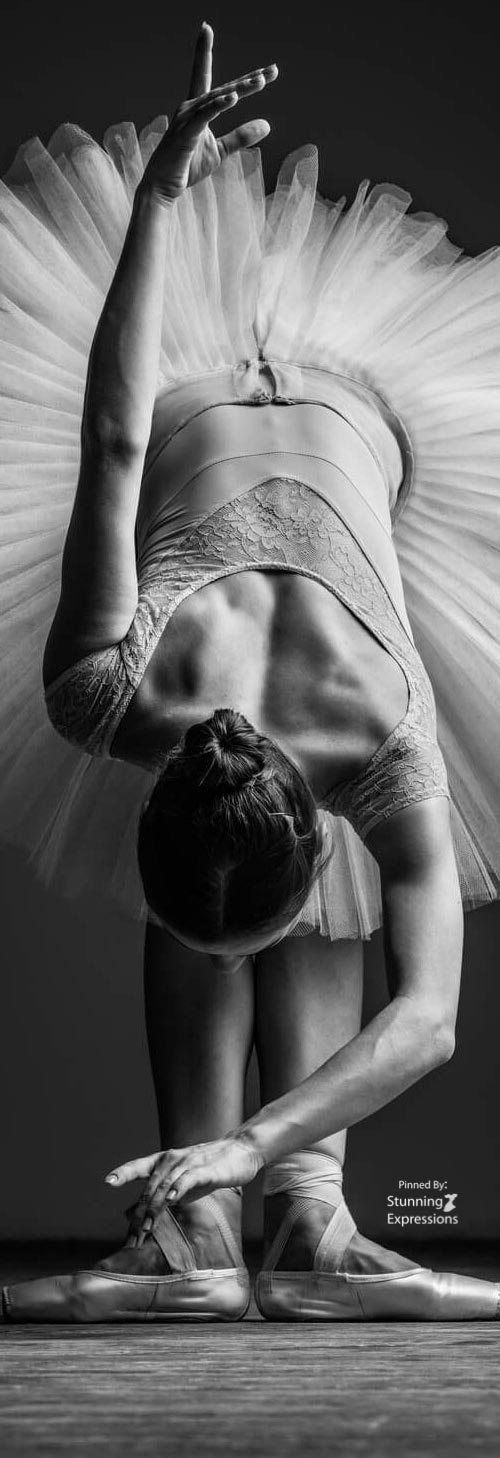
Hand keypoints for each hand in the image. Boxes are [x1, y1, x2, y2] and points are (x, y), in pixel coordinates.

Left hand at [104, 1132, 263, 1228]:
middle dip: (140, 1212)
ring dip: (154, 1208)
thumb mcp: (183, 1183)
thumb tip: (139, 1214)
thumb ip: (163, 1195)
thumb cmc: (209, 1168)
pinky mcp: (204, 1169)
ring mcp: (188, 1163)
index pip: (139, 1166)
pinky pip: (186, 1180)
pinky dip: (176, 1190)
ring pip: (164, 1186)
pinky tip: (170, 1201)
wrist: (241, 1151)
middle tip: (132, 1235)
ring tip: (146, 1227)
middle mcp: (172, 1159)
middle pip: (150, 1186)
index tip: (108, 1182)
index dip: (123, 1173)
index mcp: (164, 1161)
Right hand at [139, 22, 277, 203]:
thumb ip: (241, 136)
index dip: (227, 66)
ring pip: (217, 98)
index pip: (214, 81)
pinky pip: (204, 116)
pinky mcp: (185, 133)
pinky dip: (219, 105)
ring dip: (240, 89)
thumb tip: (267, 125)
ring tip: (261, 82)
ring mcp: (186, 119)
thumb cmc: (187, 167)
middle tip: (273, 70)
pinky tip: (234, 97)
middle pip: (225, 88)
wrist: (163, 188)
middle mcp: (191, 108)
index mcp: (199, 110)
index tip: (240, 51)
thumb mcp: (220, 151)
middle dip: (249, 79)